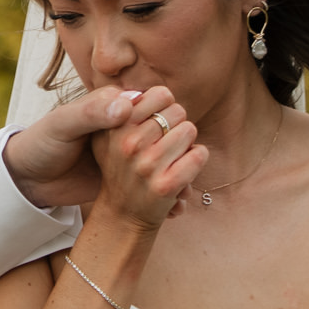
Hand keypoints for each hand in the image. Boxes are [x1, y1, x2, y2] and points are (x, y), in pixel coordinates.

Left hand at [3, 84, 186, 209]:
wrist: (27, 179)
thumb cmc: (41, 144)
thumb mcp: (62, 125)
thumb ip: (92, 113)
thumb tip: (127, 107)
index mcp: (112, 103)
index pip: (155, 100)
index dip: (166, 115)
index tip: (167, 135)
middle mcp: (125, 124)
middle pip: (166, 130)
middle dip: (179, 149)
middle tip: (184, 168)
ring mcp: (127, 151)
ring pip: (164, 157)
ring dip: (177, 174)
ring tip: (182, 195)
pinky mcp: (124, 174)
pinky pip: (152, 180)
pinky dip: (164, 193)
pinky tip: (172, 208)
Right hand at [92, 97, 203, 227]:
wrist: (122, 215)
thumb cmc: (122, 168)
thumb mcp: (109, 137)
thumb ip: (126, 109)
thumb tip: (159, 92)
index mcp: (116, 127)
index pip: (160, 94)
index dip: (166, 105)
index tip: (159, 120)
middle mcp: (129, 144)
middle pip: (178, 111)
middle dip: (178, 124)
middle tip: (166, 141)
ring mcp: (147, 166)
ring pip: (190, 131)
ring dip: (188, 142)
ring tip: (174, 155)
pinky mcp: (166, 186)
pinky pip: (199, 155)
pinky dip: (198, 158)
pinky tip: (185, 167)